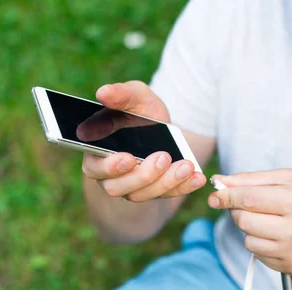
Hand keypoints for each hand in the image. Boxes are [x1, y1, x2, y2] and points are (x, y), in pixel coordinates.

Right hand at [81, 81, 205, 201]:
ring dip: (166, 182)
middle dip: (144, 175)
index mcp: (97, 153)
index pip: (95, 168)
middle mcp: (110, 176)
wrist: (162, 127)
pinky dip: (183, 188)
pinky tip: (197, 178)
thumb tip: (103, 92)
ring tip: (186, 166)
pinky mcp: (154, 192)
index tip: (129, 158)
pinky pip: (167, 196)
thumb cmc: (140, 111)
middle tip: (164, 156)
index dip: (110, 167)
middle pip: (119, 187)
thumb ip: (120, 94)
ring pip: (144, 194)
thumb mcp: (135, 97)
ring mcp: (132, 187)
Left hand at [207, 170, 291, 277]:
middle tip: (250, 203)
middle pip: (244, 221)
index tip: (216, 194)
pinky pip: (260, 256)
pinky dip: (262, 243)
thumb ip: (255, 179)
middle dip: (239, 210)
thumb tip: (221, 183)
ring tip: (270, 219)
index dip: (227, 196)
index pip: (248, 199)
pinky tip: (280, 234)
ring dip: (251, 229)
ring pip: (248, 241)